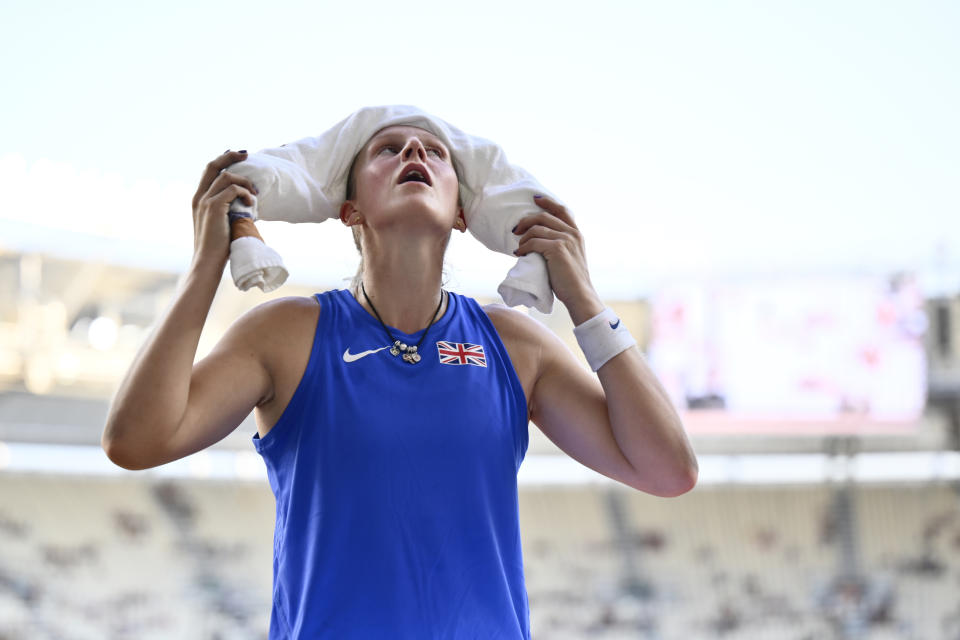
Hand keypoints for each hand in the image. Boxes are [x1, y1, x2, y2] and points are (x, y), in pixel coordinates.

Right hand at [190, 150, 257, 264]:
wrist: (207, 261)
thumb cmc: (218, 247)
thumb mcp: (220, 224)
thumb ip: (226, 210)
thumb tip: (243, 203)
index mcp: (198, 199)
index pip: (208, 171)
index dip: (222, 161)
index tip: (237, 156)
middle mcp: (199, 197)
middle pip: (213, 166)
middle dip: (230, 156)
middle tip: (247, 154)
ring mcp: (205, 201)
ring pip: (227, 177)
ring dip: (245, 182)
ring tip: (254, 194)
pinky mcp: (214, 207)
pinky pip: (233, 189)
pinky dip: (245, 193)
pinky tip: (251, 204)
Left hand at [513, 195, 603, 322]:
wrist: (580, 294)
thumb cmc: (571, 281)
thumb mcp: (570, 257)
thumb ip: (560, 245)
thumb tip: (537, 241)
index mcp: (576, 233)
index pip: (562, 210)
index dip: (548, 202)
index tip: (535, 199)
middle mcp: (572, 233)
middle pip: (544, 217)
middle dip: (526, 220)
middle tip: (515, 230)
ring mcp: (565, 240)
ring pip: (536, 229)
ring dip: (523, 237)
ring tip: (519, 247)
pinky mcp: (557, 249)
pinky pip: (533, 242)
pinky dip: (523, 247)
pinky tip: (519, 254)